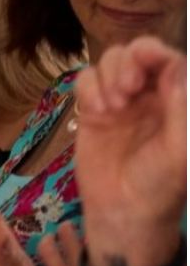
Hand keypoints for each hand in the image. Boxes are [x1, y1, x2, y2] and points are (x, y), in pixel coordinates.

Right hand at [73, 38, 186, 241]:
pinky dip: (88, 89)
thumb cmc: (160, 183)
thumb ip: (180, 107)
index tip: (146, 66)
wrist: (123, 212)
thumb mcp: (180, 148)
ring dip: (109, 76)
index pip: (168, 61)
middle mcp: (149, 94)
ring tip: (113, 107)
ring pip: (110, 61)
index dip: (156, 54)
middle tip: (128, 89)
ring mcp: (119, 101)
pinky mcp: (91, 110)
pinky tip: (96, 111)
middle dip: (129, 62)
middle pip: (136, 53)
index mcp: (177, 100)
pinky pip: (85, 80)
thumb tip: (174, 65)